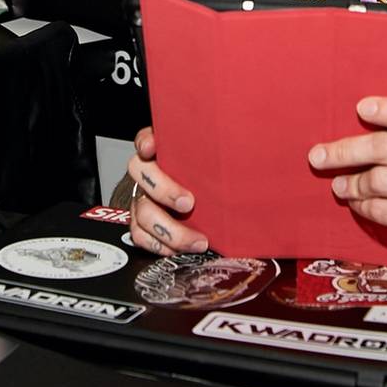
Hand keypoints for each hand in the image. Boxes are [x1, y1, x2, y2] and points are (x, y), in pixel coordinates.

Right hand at [125, 126, 208, 255]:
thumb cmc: (210, 181)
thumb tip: (247, 155)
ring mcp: (142, 198)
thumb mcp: (215, 165)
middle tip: (188, 203)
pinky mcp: (140, 223)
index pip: (146, 138)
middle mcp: (147, 173)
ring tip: (197, 240)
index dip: (145, 141)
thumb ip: (220, 157)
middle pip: (140, 173)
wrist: (201, 208)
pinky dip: (160, 246)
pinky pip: (140, 235)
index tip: (151, 148)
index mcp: (163, 152)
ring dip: (169, 229)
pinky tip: (180, 249)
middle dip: (164, 190)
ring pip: (142, 211)